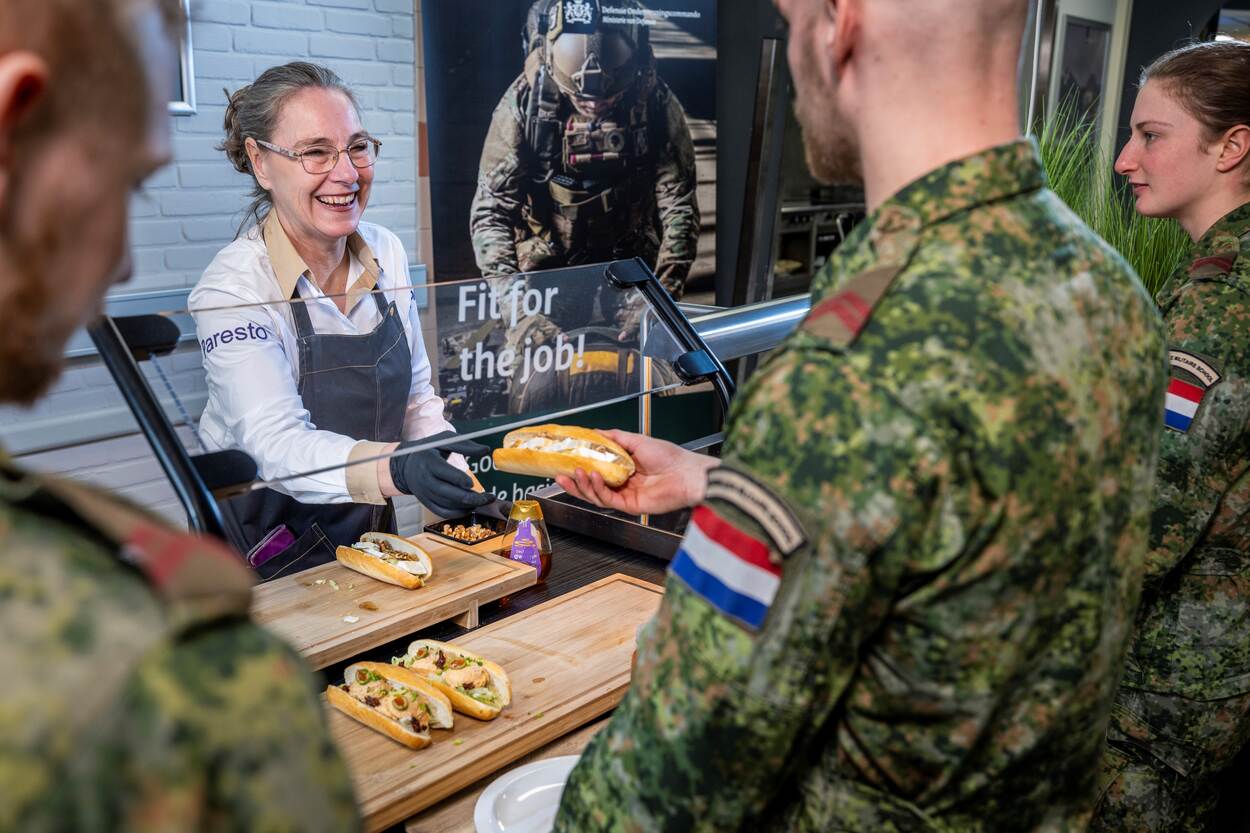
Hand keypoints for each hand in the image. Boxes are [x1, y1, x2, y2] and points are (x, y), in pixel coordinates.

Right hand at [390, 431, 493, 517]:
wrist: (406, 464)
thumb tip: (486, 450)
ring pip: (448, 505)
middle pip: (448, 494)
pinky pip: (443, 512)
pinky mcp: (427, 502)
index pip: (444, 473)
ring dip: (468, 506)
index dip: (459, 479)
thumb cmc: (431, 449)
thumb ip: (465, 445)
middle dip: (471, 498)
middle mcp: (425, 479)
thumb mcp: (445, 440)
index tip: (471, 483)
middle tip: (489, 497)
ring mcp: (425, 493)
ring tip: (484, 500)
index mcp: (429, 461)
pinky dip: (458, 513)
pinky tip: (471, 507)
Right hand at [555, 429, 717, 514]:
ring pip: (595, 495)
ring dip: (583, 484)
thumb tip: (595, 432)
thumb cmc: (670, 456)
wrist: (687, 473)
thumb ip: (615, 437)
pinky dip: (597, 489)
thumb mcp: (637, 440)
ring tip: (577, 472)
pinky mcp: (629, 505)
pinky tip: (593, 477)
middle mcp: (622, 483)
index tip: (566, 459)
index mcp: (623, 468)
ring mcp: (625, 495)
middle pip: (591, 485)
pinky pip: (607, 499)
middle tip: (560, 472)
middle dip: (574, 480)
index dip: (580, 466)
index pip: (596, 469)